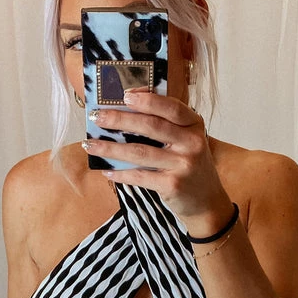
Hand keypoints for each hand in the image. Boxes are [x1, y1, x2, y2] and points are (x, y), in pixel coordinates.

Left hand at [84, 88, 233, 224]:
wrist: (207, 202)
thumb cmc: (189, 167)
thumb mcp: (187, 141)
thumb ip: (166, 126)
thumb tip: (125, 112)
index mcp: (194, 126)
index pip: (170, 107)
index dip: (147, 99)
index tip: (123, 95)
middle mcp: (192, 143)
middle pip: (151, 126)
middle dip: (120, 119)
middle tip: (96, 117)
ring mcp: (183, 165)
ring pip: (140, 152)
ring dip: (111, 149)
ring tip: (90, 145)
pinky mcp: (173, 185)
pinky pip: (140, 176)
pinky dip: (121, 174)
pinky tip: (107, 170)